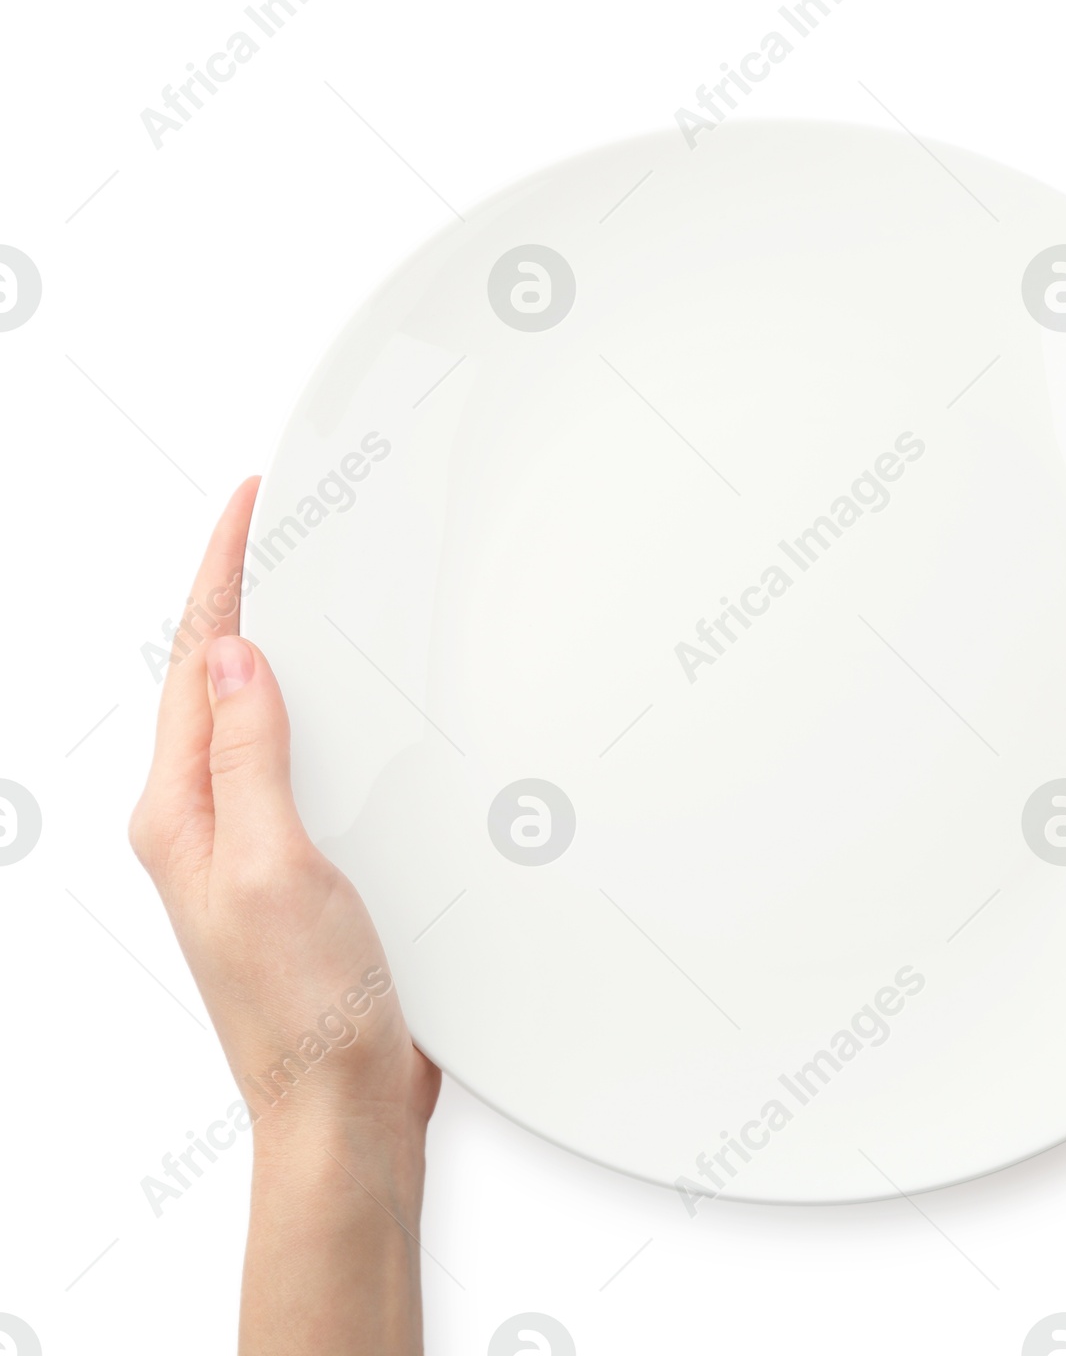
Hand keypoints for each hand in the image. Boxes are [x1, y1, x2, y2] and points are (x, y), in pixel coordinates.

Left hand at [131, 478, 437, 1354]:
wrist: (341, 1103)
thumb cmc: (304, 1008)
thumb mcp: (273, 866)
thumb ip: (249, 757)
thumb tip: (232, 657)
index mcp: (180, 813)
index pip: (195, 663)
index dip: (220, 576)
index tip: (246, 506)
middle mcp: (203, 821)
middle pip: (211, 679)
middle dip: (235, 595)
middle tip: (267, 526)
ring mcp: (246, 843)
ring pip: (250, 715)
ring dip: (270, 645)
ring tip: (294, 586)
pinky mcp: (293, 863)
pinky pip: (291, 757)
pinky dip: (308, 707)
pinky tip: (335, 701)